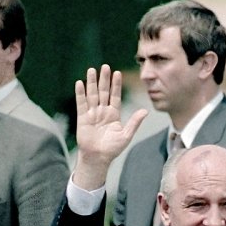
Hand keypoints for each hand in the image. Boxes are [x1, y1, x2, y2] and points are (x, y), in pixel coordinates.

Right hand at [72, 64, 147, 188]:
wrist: (98, 158)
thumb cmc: (112, 149)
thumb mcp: (126, 135)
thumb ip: (134, 122)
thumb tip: (145, 111)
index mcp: (113, 114)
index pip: (115, 96)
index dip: (116, 85)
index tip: (117, 73)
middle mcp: (102, 111)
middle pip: (103, 92)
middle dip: (104, 79)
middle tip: (105, 66)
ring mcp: (92, 114)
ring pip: (92, 95)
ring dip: (91, 83)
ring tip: (91, 70)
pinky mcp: (82, 118)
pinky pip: (81, 103)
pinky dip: (80, 94)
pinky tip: (80, 83)